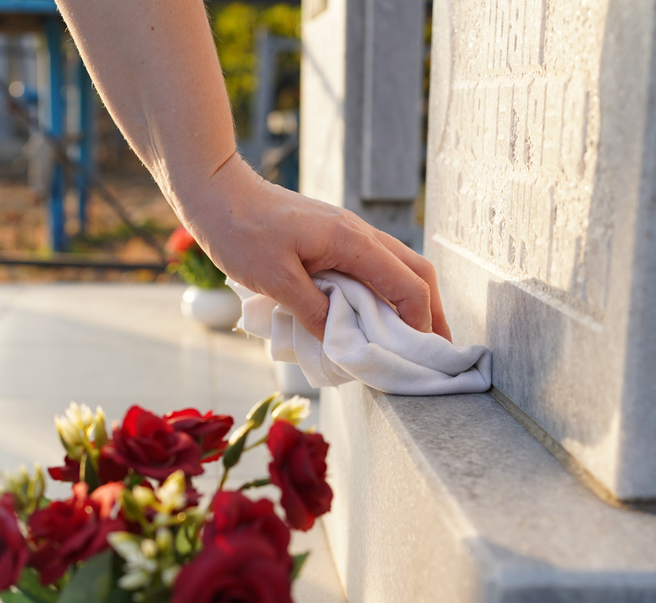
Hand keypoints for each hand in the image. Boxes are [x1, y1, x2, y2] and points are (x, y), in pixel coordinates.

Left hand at [181, 156, 450, 341]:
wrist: (216, 192)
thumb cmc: (240, 231)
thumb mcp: (275, 279)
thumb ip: (313, 310)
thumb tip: (342, 341)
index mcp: (352, 242)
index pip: (408, 286)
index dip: (421, 323)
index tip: (422, 357)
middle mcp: (359, 234)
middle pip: (416, 272)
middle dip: (433, 312)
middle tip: (439, 351)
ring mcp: (348, 234)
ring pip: (398, 268)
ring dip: (412, 302)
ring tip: (414, 338)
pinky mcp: (333, 239)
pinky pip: (373, 267)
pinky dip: (386, 292)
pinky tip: (377, 316)